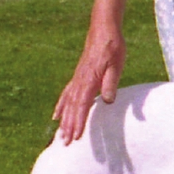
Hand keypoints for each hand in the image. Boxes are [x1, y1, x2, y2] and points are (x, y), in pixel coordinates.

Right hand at [53, 27, 125, 142]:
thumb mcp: (117, 65)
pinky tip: (56, 116)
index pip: (81, 106)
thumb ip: (111, 83)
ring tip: (59, 135)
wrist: (103, 30)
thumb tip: (107, 101)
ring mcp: (77, 78)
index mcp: (89, 80)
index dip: (78, 122)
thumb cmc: (113, 47)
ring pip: (67, 103)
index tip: (75, 136)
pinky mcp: (78, 76)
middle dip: (68, 126)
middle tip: (64, 143)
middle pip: (71, 108)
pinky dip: (60, 106)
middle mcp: (79, 81)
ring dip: (63, 120)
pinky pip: (66, 94)